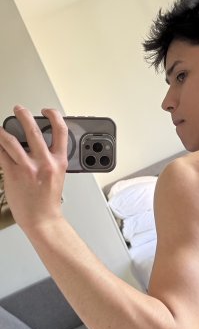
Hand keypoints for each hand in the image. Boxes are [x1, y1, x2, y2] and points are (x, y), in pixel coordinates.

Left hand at [0, 106, 67, 231]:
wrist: (42, 219)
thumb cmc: (48, 201)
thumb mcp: (58, 176)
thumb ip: (51, 159)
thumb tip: (40, 146)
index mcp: (59, 161)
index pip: (61, 131)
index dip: (54, 116)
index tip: (47, 111)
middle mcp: (45, 162)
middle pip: (33, 129)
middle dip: (24, 115)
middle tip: (19, 110)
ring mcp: (28, 167)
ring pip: (10, 139)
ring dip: (2, 129)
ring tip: (0, 127)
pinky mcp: (12, 173)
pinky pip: (0, 153)